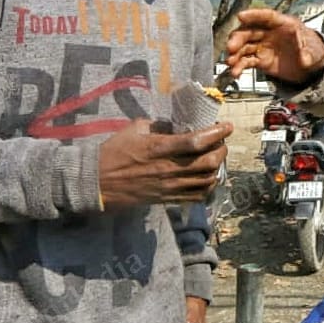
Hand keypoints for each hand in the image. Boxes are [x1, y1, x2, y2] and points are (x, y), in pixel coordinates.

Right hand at [98, 120, 232, 208]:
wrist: (95, 182)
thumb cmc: (112, 152)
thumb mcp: (134, 129)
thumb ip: (158, 125)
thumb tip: (176, 123)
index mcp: (159, 147)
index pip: (197, 141)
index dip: (217, 133)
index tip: (227, 126)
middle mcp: (168, 168)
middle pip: (208, 162)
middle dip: (222, 151)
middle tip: (222, 142)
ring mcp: (169, 186)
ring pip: (206, 180)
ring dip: (217, 168)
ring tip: (216, 158)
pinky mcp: (166, 198)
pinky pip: (196, 196)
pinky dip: (209, 187)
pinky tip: (208, 178)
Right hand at [224, 8, 323, 82]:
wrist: (311, 67)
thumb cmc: (313, 51)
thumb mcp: (315, 52)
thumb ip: (309, 54)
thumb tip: (305, 59)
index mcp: (284, 25)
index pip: (268, 16)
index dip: (254, 15)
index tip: (240, 16)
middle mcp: (270, 33)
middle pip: (250, 31)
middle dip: (238, 38)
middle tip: (231, 47)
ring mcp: (263, 46)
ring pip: (245, 46)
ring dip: (235, 54)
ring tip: (230, 63)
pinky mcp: (260, 59)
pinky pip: (247, 61)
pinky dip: (240, 66)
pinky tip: (235, 73)